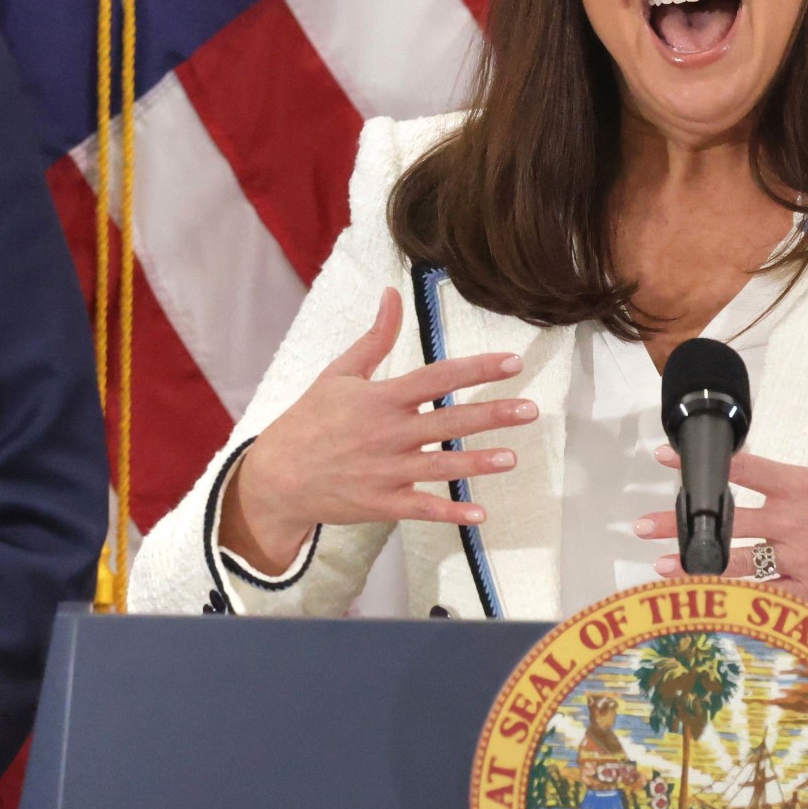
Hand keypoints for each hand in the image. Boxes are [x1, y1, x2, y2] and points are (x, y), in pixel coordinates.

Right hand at [220, 287, 535, 572]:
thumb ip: (375, 338)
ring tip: (512, 457)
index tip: (511, 362)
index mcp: (381, 398)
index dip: (476, 369)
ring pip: (441, 466)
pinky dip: (451, 513)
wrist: (277, 476)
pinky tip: (480, 513)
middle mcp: (387, 434)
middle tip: (530, 409)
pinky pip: (422, 509)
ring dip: (477, 463)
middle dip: (492, 415)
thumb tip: (391, 295)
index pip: (437, 378)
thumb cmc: (310, 420)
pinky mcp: (381, 503)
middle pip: (448, 422)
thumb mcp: (339, 374)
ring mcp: (386, 471)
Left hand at [635, 363, 807, 611]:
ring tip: (659, 563)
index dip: (701, 463)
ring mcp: (801, 560)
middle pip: (728, 520)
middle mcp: (795, 524)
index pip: (743, 469)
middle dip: (681, 521)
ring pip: (739, 563)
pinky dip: (737, 598)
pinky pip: (767, 596)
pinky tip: (707, 599)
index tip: (663, 457)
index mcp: (804, 486)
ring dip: (698, 563)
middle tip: (641, 523)